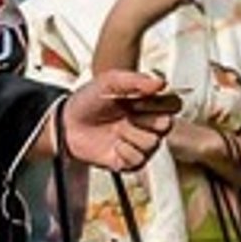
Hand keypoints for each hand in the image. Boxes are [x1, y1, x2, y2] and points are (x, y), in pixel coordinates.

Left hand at [59, 69, 181, 173]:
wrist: (67, 123)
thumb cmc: (88, 100)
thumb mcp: (109, 81)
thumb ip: (136, 79)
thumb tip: (161, 82)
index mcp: (148, 103)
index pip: (173, 104)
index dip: (159, 103)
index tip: (138, 99)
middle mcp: (148, 124)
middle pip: (167, 125)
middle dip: (145, 119)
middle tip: (127, 114)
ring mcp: (140, 144)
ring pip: (153, 143)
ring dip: (131, 135)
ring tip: (115, 129)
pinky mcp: (130, 161)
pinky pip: (139, 160)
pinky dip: (124, 151)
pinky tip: (114, 144)